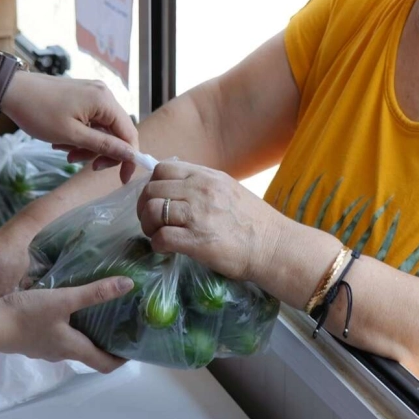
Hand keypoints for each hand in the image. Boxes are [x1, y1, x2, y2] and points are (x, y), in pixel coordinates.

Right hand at [0, 277, 133, 372]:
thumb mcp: (63, 299)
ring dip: (83, 333)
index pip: (105, 364)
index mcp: (73, 348)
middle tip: (116, 321)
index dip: (121, 359)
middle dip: (104, 341)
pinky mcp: (29, 339)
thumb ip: (94, 292)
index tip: (134, 347)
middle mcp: (60, 353)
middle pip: (88, 353)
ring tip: (91, 311)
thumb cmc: (27, 316)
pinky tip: (61, 308)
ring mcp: (43, 348)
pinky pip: (54, 336)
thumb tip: (128, 285)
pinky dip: (65, 326)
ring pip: (70, 343)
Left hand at [1, 73, 139, 179]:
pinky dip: (80, 135)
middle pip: (116, 132)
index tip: (121, 179)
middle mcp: (104, 94)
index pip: (130, 134)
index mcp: (105, 101)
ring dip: (87, 146)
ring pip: (102, 129)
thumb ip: (104, 146)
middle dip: (101, 152)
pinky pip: (90, 122)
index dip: (128, 158)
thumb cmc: (39, 112)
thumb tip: (132, 155)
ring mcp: (92, 94)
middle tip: (79, 162)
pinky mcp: (81, 96)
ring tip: (66, 152)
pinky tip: (62, 141)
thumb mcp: (72, 135)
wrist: (11, 90)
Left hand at [136, 160, 280, 281]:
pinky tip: (166, 249)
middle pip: (151, 190)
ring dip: (148, 226)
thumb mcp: (228, 189)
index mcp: (206, 176)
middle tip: (152, 222)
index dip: (152, 185)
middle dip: (144, 207)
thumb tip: (175, 187)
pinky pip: (161, 238)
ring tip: (157, 235)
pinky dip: (157, 245)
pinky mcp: (196, 241)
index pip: (162, 169)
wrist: (274, 247)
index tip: (156, 200)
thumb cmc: (254, 222)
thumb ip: (202, 185)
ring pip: (152, 211)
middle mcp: (199, 190)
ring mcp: (197, 215)